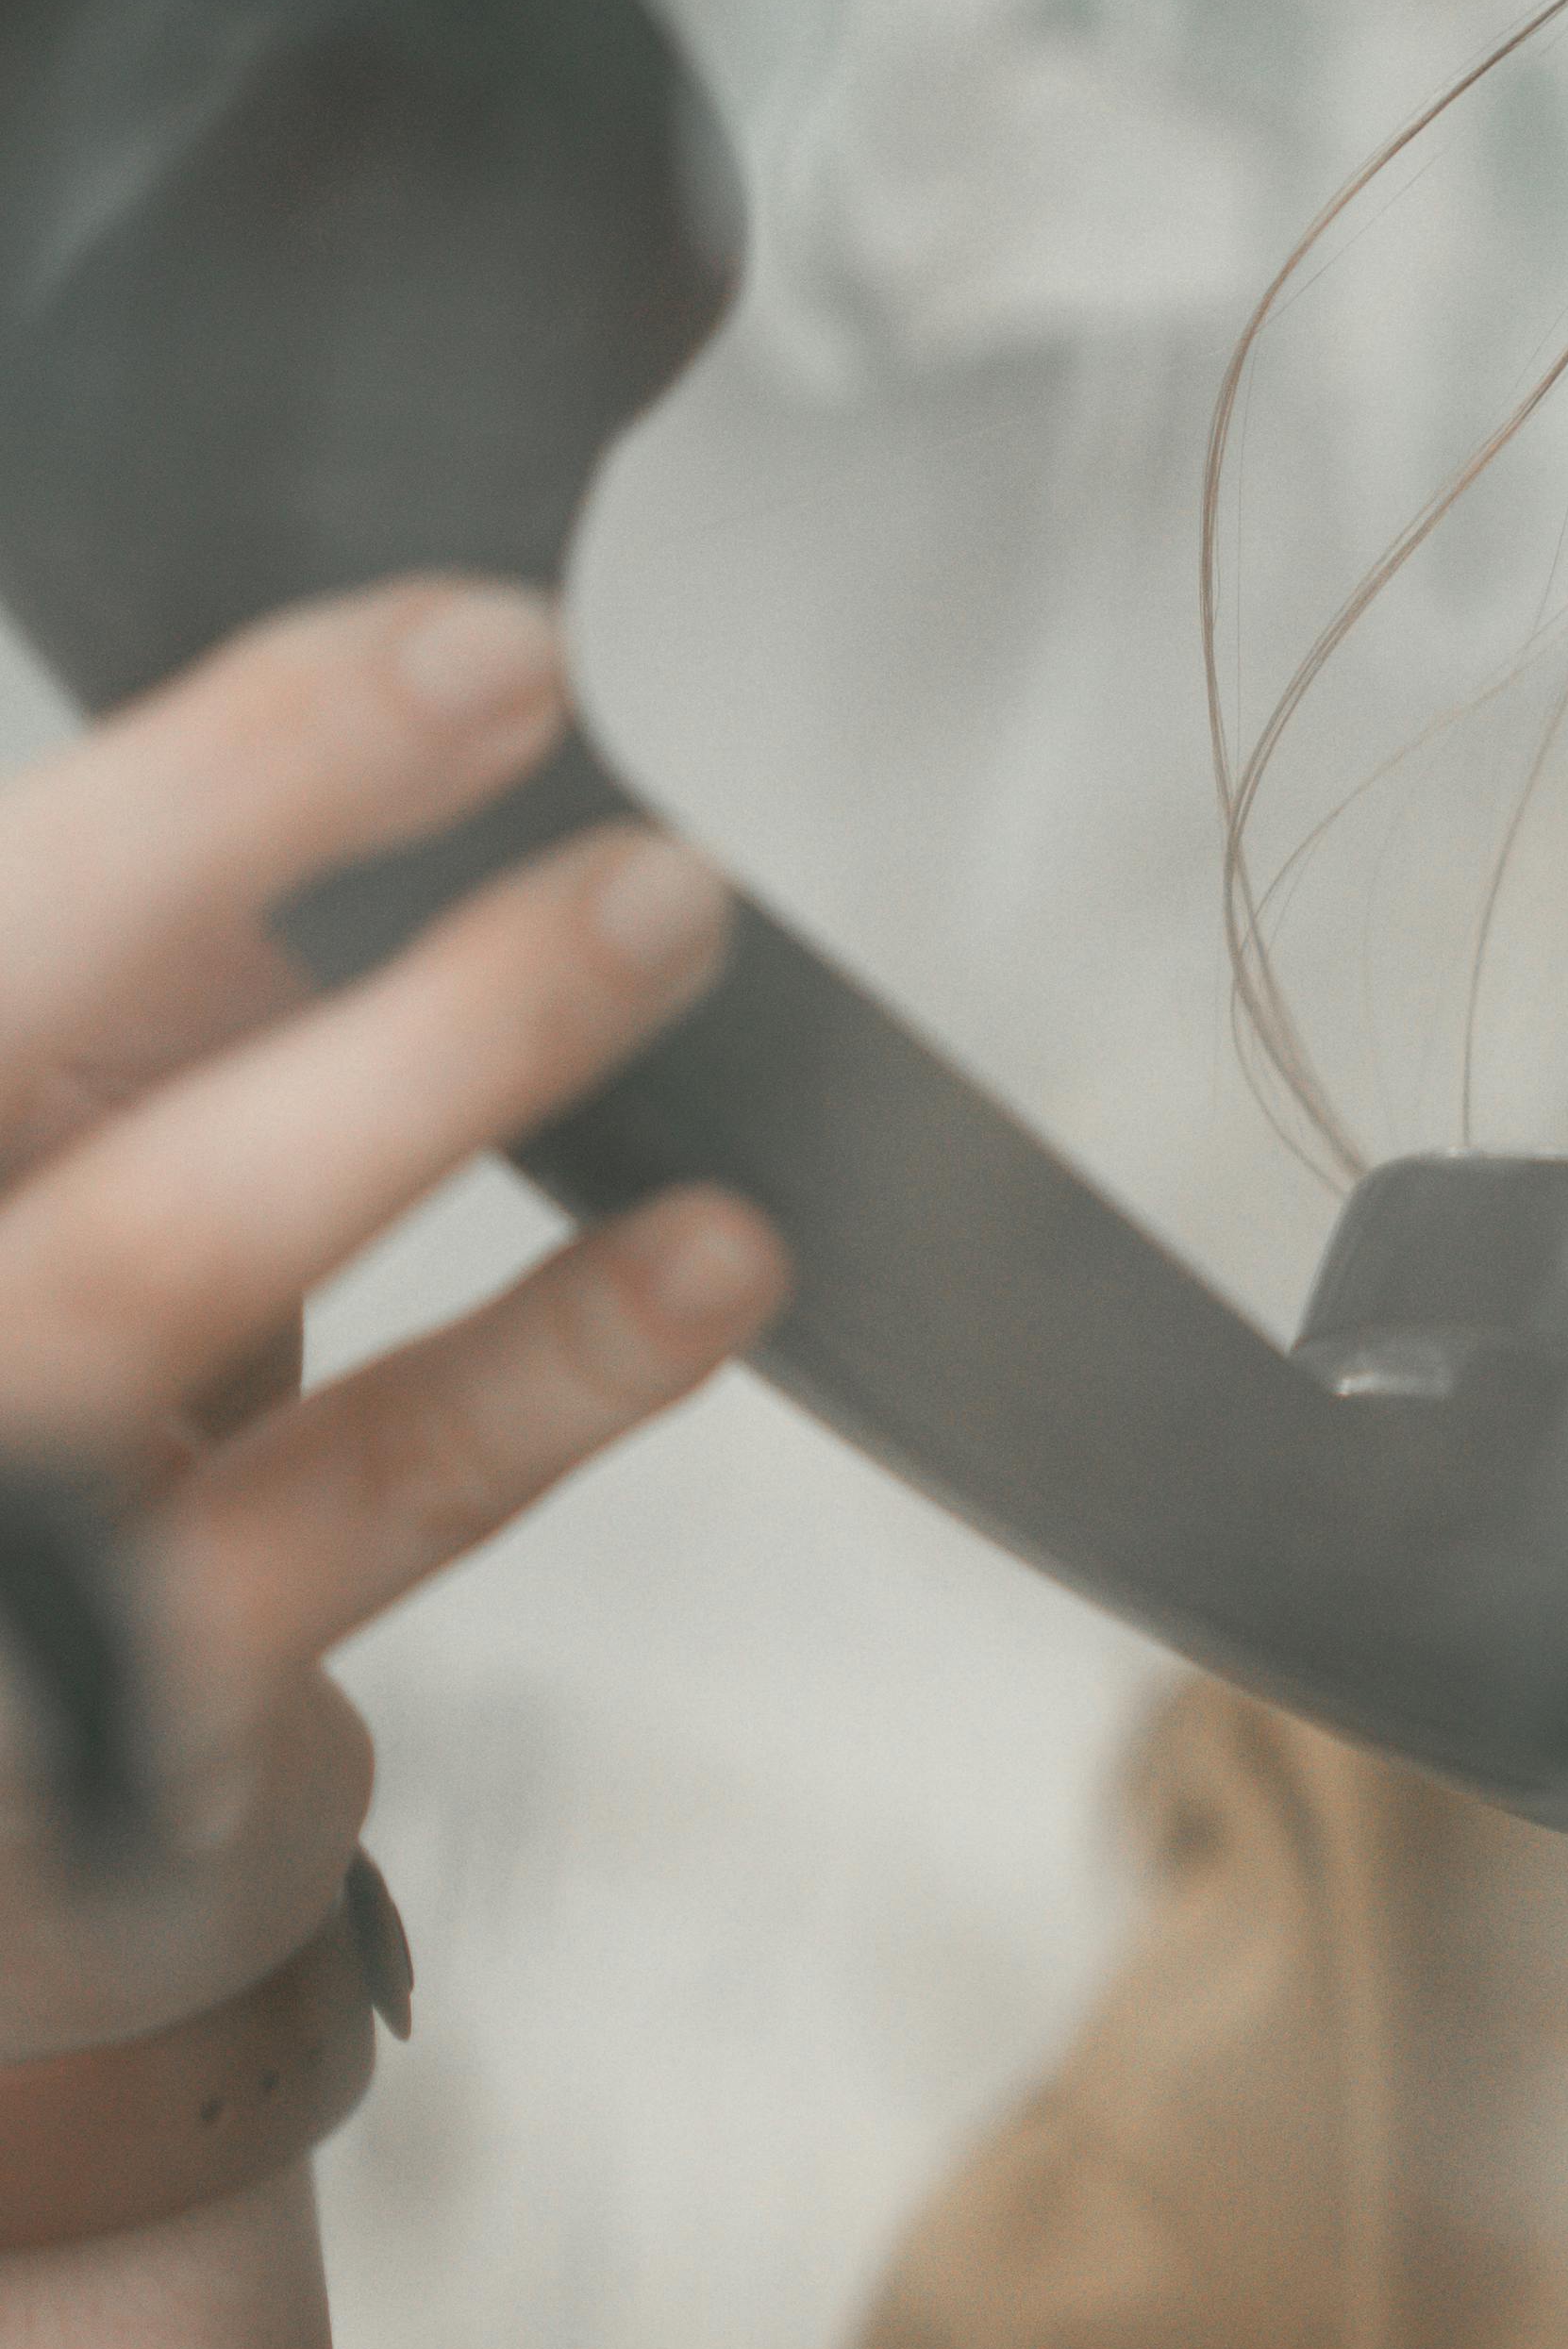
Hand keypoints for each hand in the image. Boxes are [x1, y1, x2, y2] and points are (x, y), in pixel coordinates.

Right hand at [0, 582, 785, 2063]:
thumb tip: (352, 797)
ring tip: (661, 901)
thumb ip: (131, 1017)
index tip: (450, 621)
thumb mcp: (36, 1191)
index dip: (213, 760)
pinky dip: (547, 1371)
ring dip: (438, 1054)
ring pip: (174, 1249)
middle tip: (512, 652)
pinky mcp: (128, 1727)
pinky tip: (715, 1255)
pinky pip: (361, 1506)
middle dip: (239, 799)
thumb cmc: (18, 1471)